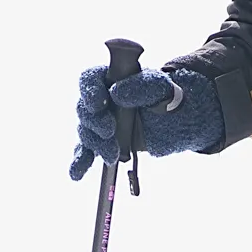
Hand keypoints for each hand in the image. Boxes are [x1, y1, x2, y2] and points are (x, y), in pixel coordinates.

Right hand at [69, 63, 224, 179]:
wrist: (174, 119)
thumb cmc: (164, 95)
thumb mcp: (158, 86)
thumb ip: (140, 86)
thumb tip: (116, 93)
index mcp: (110, 78)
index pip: (90, 79)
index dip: (90, 91)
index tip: (99, 103)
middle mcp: (101, 99)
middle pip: (85, 109)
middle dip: (95, 123)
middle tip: (110, 132)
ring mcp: (100, 122)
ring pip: (86, 132)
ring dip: (95, 144)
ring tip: (111, 155)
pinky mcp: (103, 143)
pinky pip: (86, 151)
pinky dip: (80, 161)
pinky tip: (77, 173)